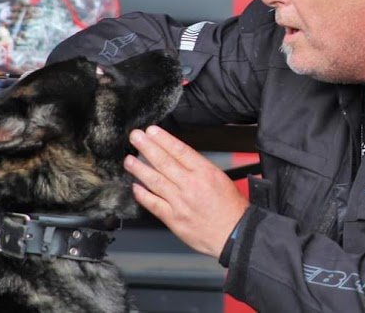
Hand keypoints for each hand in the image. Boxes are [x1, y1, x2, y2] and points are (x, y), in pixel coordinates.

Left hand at [124, 125, 249, 257]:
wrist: (235, 233)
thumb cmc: (230, 207)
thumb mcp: (220, 178)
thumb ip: (199, 169)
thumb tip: (179, 158)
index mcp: (204, 172)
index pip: (180, 150)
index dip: (163, 139)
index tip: (151, 131)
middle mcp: (190, 185)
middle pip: (164, 162)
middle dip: (147, 147)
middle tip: (135, 137)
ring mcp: (180, 202)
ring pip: (155, 181)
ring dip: (139, 169)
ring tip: (129, 160)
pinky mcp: (173, 218)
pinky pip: (154, 204)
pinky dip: (142, 195)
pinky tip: (135, 187)